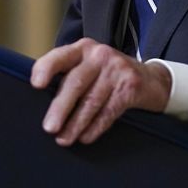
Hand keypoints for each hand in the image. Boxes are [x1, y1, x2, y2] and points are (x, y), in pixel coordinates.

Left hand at [30, 37, 171, 145]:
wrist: (151, 79)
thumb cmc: (108, 75)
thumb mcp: (89, 66)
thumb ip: (68, 75)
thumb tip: (39, 103)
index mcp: (82, 48)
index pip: (60, 56)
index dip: (46, 68)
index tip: (36, 84)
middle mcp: (99, 55)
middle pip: (76, 82)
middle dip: (60, 107)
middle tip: (49, 128)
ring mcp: (117, 70)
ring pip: (91, 100)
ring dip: (76, 124)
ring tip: (64, 139)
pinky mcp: (130, 87)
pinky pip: (109, 111)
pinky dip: (95, 127)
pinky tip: (85, 137)